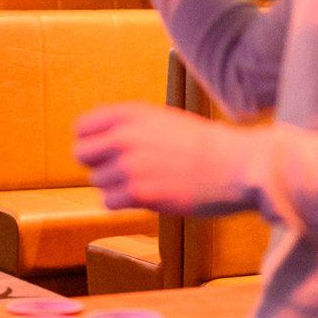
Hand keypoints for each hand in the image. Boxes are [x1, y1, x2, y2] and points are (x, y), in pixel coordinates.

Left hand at [73, 101, 258, 215]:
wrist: (235, 164)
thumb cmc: (206, 144)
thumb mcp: (164, 120)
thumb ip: (133, 128)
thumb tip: (105, 143)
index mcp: (131, 114)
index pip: (82, 127)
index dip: (91, 142)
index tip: (103, 152)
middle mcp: (125, 136)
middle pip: (82, 155)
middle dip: (97, 165)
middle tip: (119, 172)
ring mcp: (130, 166)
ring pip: (97, 182)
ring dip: (115, 186)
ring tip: (143, 184)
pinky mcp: (140, 193)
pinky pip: (109, 202)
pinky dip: (123, 203)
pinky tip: (146, 197)